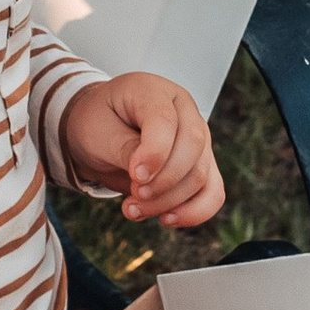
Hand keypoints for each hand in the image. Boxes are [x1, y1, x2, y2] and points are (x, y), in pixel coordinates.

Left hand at [64, 72, 222, 227]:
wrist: (99, 133)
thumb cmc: (97, 124)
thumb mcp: (98, 132)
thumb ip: (124, 150)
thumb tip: (147, 177)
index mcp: (154, 91)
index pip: (165, 120)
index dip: (154, 153)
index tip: (134, 177)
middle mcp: (184, 110)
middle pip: (192, 147)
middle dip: (162, 182)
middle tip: (133, 196)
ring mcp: (198, 137)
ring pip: (201, 175)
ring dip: (169, 202)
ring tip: (134, 209)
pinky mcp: (202, 164)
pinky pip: (212, 192)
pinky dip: (193, 212)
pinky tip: (166, 219)